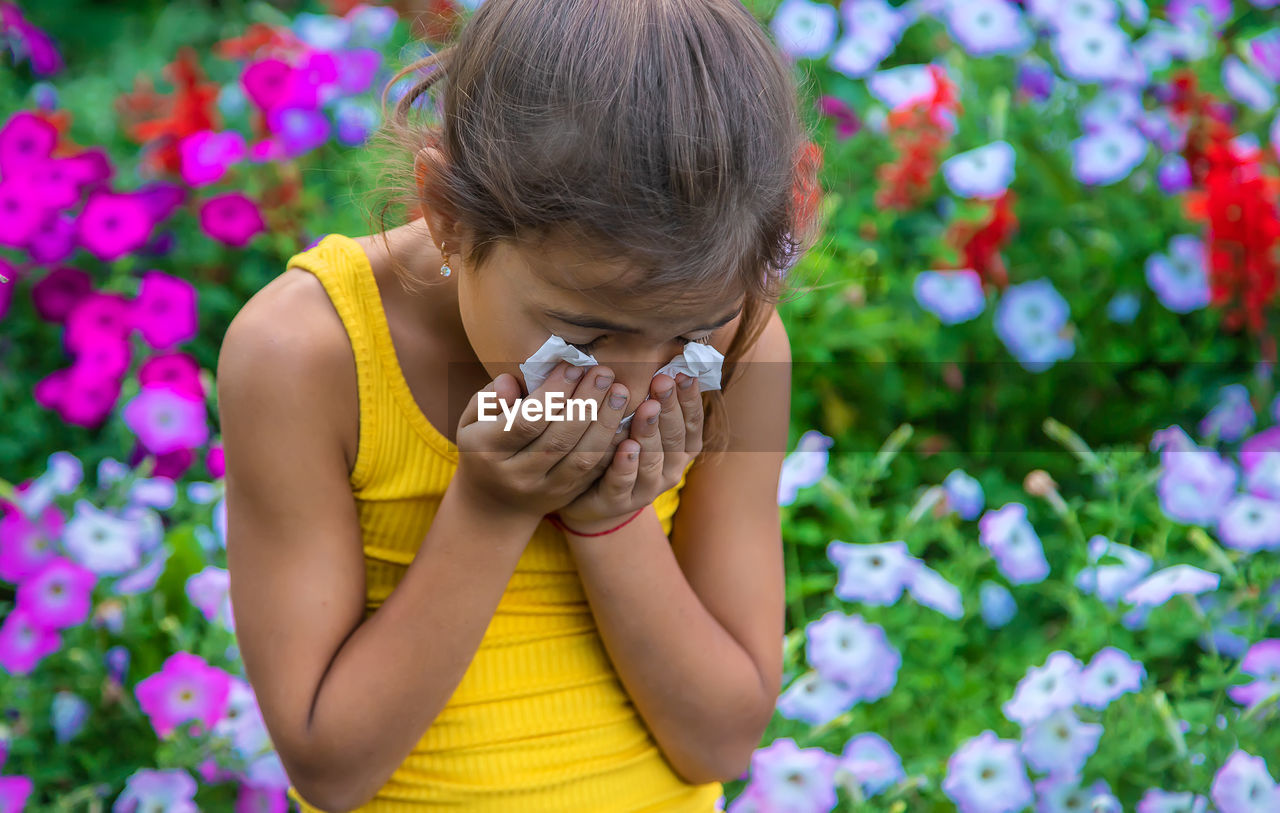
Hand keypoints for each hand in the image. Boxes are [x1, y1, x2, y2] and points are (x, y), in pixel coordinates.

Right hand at [452, 360, 631, 520]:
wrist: (493, 502)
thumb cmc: (483, 445)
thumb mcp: (472, 420)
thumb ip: (489, 399)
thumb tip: (509, 380)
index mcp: (488, 450)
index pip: (526, 420)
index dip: (553, 393)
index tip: (572, 367)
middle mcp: (517, 475)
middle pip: (558, 439)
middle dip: (586, 403)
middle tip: (604, 373)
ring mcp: (544, 489)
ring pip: (582, 457)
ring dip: (605, 423)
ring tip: (620, 392)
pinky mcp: (566, 496)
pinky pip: (595, 472)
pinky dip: (612, 445)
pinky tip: (624, 420)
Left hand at [552, 371, 703, 533]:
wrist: (593, 498)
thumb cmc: (621, 449)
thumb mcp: (640, 424)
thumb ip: (653, 399)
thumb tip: (666, 354)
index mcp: (682, 449)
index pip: (692, 421)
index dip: (689, 398)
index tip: (683, 372)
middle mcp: (671, 469)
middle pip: (674, 438)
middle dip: (669, 408)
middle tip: (662, 381)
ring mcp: (648, 488)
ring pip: (652, 460)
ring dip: (650, 433)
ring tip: (646, 409)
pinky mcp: (620, 501)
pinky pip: (624, 483)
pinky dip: (626, 466)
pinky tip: (625, 447)